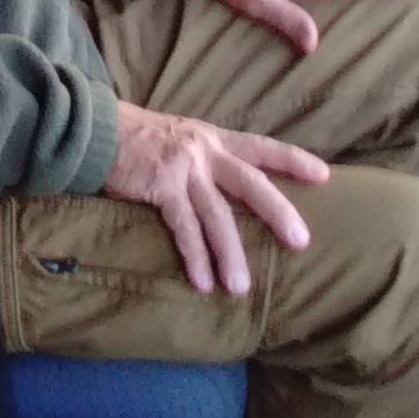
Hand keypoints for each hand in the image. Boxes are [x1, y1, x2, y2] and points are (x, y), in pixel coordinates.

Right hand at [103, 98, 327, 293]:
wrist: (96, 130)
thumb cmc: (138, 139)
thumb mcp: (182, 138)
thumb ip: (206, 159)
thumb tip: (228, 189)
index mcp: (214, 139)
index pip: (261, 147)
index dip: (292, 160)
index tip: (323, 175)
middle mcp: (205, 151)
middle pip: (251, 183)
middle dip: (278, 212)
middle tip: (301, 241)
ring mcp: (184, 168)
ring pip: (217, 216)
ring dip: (231, 254)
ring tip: (240, 287)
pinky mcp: (161, 186)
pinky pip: (184, 227)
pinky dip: (195, 256)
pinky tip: (203, 281)